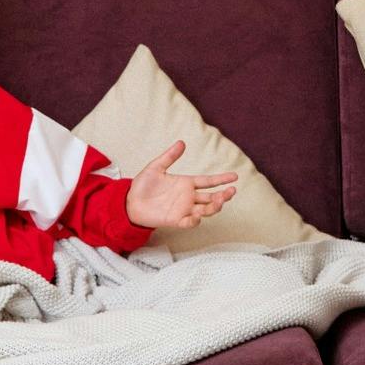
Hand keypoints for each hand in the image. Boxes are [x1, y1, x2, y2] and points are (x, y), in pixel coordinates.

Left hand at [122, 141, 237, 233]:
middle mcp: (188, 197)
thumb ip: (169, 156)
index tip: (234, 176)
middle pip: (211, 197)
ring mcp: (183, 209)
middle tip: (231, 191)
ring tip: (219, 201)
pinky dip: (195, 220)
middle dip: (223, 195)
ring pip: (205, 210)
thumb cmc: (142, 186)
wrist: (129, 202)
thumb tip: (182, 142)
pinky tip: (198, 215)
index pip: (208, 181)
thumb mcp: (155, 167)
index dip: (221, 179)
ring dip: (214, 207)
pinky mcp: (176, 220)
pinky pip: (189, 222)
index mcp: (186, 184)